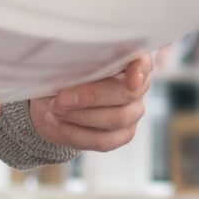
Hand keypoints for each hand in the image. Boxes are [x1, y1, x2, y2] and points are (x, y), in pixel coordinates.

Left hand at [32, 56, 149, 152]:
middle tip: (61, 98)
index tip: (131, 79)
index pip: (144, 61)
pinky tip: (58, 123)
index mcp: (130, 58)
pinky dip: (76, 133)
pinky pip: (103, 140)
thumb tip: (72, 66)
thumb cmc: (65, 74)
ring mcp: (133, 112)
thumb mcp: (68, 62)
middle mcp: (139, 86)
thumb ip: (80, 61)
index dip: (140, 69)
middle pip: (127, 94)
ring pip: (116, 118)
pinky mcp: (122, 135)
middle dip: (91, 96)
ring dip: (80, 116)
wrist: (55, 101)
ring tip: (55, 110)